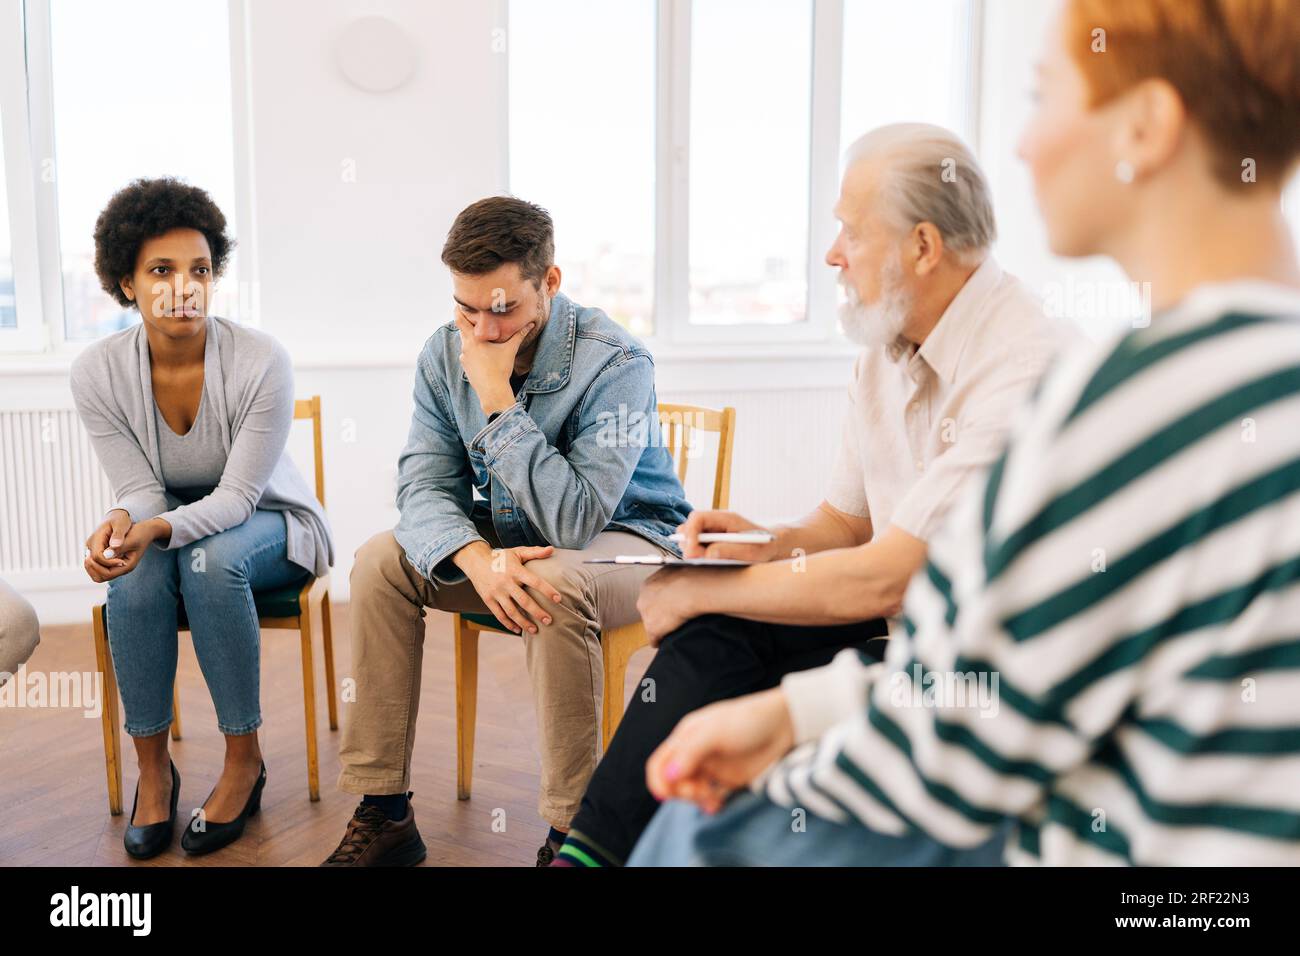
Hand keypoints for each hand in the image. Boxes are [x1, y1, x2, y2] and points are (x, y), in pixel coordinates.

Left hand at [82, 515, 167, 582]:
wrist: (147, 531)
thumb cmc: (140, 533)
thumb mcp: (131, 538)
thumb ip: (119, 548)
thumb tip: (105, 555)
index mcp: (127, 565)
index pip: (107, 573)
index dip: (98, 565)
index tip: (93, 553)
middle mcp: (122, 569)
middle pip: (100, 578)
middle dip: (92, 568)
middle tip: (88, 555)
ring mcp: (117, 566)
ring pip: (98, 575)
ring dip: (91, 566)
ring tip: (89, 554)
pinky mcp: (114, 562)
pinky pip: (99, 568)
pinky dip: (94, 563)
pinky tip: (92, 553)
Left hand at [454, 311, 533, 415]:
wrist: (492, 391)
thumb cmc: (501, 369)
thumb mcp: (510, 350)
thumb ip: (519, 335)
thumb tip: (530, 324)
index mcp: (473, 340)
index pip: (460, 320)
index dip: (458, 310)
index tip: (459, 302)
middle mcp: (465, 347)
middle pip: (462, 330)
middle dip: (467, 323)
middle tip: (472, 314)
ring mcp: (464, 357)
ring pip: (466, 342)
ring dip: (471, 337)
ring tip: (480, 333)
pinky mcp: (466, 366)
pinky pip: (468, 353)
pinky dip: (473, 349)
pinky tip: (482, 351)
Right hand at [456, 542, 563, 634]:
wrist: (475, 560)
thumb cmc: (501, 557)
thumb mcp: (517, 552)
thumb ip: (535, 552)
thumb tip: (552, 549)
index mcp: (515, 571)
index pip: (535, 581)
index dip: (547, 590)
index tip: (558, 599)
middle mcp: (506, 582)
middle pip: (524, 601)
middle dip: (537, 612)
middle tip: (549, 621)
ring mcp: (496, 592)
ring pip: (511, 611)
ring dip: (524, 623)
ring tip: (535, 631)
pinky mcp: (488, 600)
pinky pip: (499, 615)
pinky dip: (508, 624)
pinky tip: (517, 630)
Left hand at [636, 566, 712, 646]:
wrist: (689, 588)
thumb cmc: (688, 578)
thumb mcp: (677, 571)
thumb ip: (673, 578)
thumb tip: (680, 576)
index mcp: (648, 584)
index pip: (651, 596)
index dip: (661, 602)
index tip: (668, 605)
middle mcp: (643, 599)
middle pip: (648, 610)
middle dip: (657, 614)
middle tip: (671, 617)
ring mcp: (647, 614)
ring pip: (650, 624)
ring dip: (659, 627)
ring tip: (670, 630)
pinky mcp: (652, 629)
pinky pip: (653, 639)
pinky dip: (659, 641)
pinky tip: (663, 642)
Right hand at [645, 688, 795, 812]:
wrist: (783, 725)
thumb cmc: (747, 720)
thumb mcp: (714, 732)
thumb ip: (690, 752)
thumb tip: (669, 776)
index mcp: (686, 737)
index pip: (659, 763)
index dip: (658, 781)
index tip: (666, 796)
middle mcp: (694, 753)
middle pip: (673, 782)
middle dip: (681, 792)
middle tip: (699, 793)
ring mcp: (711, 768)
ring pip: (690, 791)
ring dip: (695, 800)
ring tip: (712, 800)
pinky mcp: (728, 780)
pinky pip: (710, 797)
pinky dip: (709, 804)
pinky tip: (716, 806)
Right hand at [676, 510, 778, 561]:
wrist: (774, 546)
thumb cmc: (765, 547)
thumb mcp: (752, 551)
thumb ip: (730, 551)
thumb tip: (708, 554)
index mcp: (726, 518)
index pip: (698, 518)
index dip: (690, 533)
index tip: (691, 550)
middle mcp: (716, 522)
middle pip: (689, 526)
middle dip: (687, 542)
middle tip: (694, 559)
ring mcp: (713, 532)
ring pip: (689, 536)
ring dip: (690, 549)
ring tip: (701, 561)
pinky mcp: (712, 542)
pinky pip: (695, 545)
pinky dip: (695, 554)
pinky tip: (705, 562)